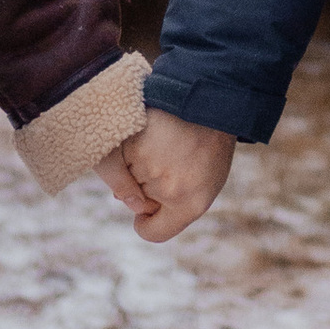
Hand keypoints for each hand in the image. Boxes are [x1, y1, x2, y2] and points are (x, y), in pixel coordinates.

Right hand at [99, 110, 235, 245]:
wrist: (213, 96)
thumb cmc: (208, 141)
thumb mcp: (204, 180)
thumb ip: (171, 203)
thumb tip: (127, 201)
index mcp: (191, 204)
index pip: (153, 231)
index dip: (147, 224)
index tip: (146, 214)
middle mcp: (169, 189)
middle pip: (139, 202)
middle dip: (146, 186)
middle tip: (169, 158)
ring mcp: (148, 166)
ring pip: (127, 178)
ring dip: (136, 163)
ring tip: (161, 139)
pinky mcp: (130, 143)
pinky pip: (116, 157)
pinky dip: (125, 146)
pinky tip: (146, 131)